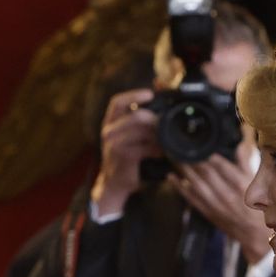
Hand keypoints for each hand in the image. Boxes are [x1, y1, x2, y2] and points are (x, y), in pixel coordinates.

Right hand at [92, 88, 159, 215]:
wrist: (114, 183)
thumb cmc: (125, 157)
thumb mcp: (127, 136)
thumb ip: (138, 122)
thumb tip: (155, 101)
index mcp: (109, 122)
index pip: (117, 102)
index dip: (133, 95)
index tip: (150, 93)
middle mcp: (109, 131)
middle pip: (135, 116)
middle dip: (155, 119)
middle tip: (166, 124)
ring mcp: (114, 144)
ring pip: (143, 131)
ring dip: (159, 135)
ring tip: (166, 140)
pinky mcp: (123, 156)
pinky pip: (146, 147)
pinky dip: (158, 150)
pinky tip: (162, 153)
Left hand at [170, 152, 268, 263]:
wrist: (253, 234)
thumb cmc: (256, 206)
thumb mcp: (254, 183)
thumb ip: (245, 163)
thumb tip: (239, 146)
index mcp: (241, 184)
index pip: (222, 165)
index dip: (208, 154)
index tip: (199, 144)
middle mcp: (227, 194)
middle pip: (206, 173)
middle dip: (193, 158)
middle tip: (182, 147)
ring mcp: (216, 204)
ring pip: (196, 183)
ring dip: (184, 170)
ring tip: (175, 158)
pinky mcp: (207, 212)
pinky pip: (191, 198)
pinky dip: (180, 187)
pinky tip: (172, 177)